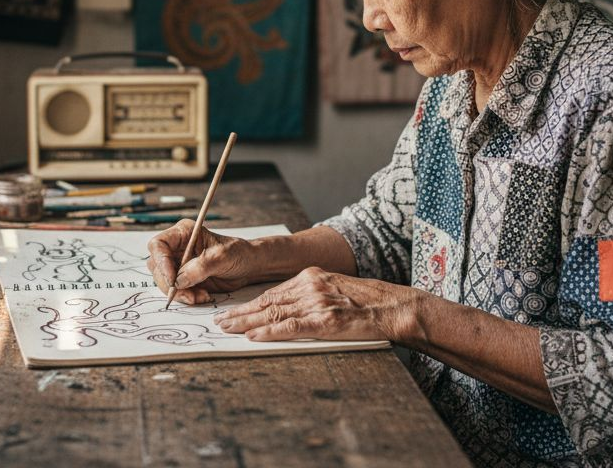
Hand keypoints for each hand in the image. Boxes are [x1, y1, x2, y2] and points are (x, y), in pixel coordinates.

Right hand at [146, 220, 261, 304]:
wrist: (249, 267)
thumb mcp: (222, 257)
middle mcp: (177, 248)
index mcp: (184, 233)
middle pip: (157, 266)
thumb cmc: (239, 253)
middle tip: (187, 294)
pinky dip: (186, 297)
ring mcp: (179, 264)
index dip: (161, 262)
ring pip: (164, 281)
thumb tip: (179, 280)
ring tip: (200, 296)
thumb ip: (200, 267)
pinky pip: (176, 291)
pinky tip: (202, 296)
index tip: (172, 279)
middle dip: (170, 283)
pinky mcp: (185, 279)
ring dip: (179, 293)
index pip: (158, 245)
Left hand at [213, 267, 411, 341]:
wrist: (392, 306)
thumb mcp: (334, 289)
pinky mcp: (325, 321)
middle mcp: (309, 286)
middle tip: (220, 321)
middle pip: (267, 302)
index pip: (272, 293)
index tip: (232, 311)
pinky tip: (253, 335)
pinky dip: (269, 332)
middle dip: (240, 312)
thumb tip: (286, 309)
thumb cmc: (367, 301)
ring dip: (246, 322)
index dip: (250, 304)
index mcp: (310, 277)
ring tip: (227, 328)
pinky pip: (290, 327)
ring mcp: (316, 303)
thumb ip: (311, 295)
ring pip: (273, 313)